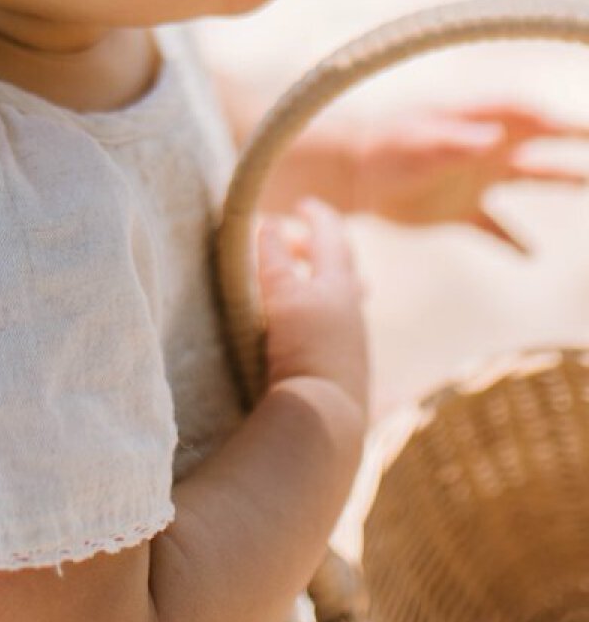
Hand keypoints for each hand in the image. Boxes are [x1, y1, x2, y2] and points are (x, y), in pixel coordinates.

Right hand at [256, 198, 369, 423]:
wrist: (325, 416)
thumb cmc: (303, 348)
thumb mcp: (280, 296)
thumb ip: (273, 258)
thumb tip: (268, 223)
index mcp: (339, 285)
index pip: (332, 237)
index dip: (317, 217)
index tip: (304, 205)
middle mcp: (353, 311)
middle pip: (343, 269)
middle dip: (320, 250)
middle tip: (296, 244)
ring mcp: (353, 343)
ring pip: (343, 301)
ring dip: (322, 284)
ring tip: (304, 284)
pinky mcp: (346, 371)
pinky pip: (338, 328)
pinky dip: (321, 314)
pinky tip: (307, 329)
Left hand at [351, 102, 588, 253]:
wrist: (350, 175)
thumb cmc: (383, 149)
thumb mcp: (418, 142)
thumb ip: (455, 140)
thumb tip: (494, 137)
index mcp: (472, 122)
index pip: (525, 113)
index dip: (558, 119)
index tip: (584, 129)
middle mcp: (480, 147)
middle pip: (538, 141)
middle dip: (573, 140)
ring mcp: (472, 178)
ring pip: (528, 178)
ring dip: (560, 179)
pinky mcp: (457, 209)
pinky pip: (494, 226)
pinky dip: (513, 240)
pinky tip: (531, 255)